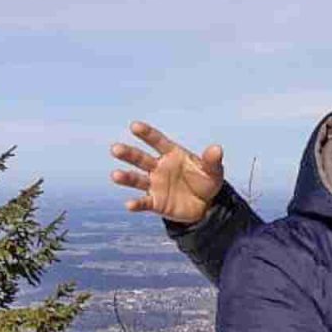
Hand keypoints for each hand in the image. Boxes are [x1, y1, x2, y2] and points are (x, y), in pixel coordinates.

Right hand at [109, 121, 226, 225]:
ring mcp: (155, 185)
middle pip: (140, 158)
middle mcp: (159, 167)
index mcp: (172, 154)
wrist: (206, 206)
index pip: (157, 141)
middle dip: (128, 154)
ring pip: (136, 179)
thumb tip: (217, 149)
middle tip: (115, 149)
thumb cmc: (206, 182)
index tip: (134, 126)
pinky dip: (136, 204)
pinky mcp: (155, 202)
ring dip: (126, 178)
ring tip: (115, 176)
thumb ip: (212, 161)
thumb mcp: (213, 171)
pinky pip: (144, 202)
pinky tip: (130, 205)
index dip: (146, 134)